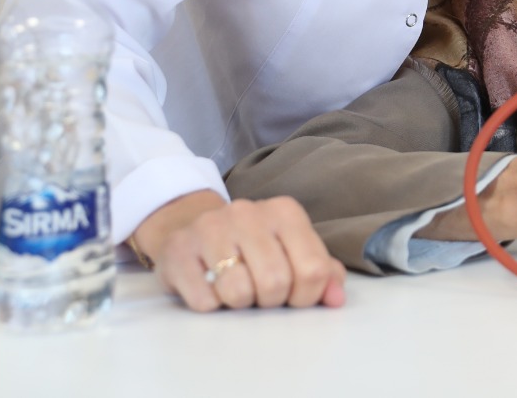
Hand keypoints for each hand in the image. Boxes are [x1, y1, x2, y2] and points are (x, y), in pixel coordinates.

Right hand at [129, 191, 346, 311]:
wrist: (194, 228)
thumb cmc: (251, 246)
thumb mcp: (291, 251)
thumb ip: (322, 273)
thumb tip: (337, 298)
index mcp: (285, 212)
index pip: (313, 269)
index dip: (306, 296)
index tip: (293, 296)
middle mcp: (248, 212)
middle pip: (276, 283)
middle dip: (270, 301)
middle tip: (260, 293)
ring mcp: (210, 227)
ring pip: (239, 292)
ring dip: (239, 303)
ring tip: (235, 287)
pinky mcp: (178, 249)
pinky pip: (204, 301)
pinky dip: (210, 305)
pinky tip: (209, 286)